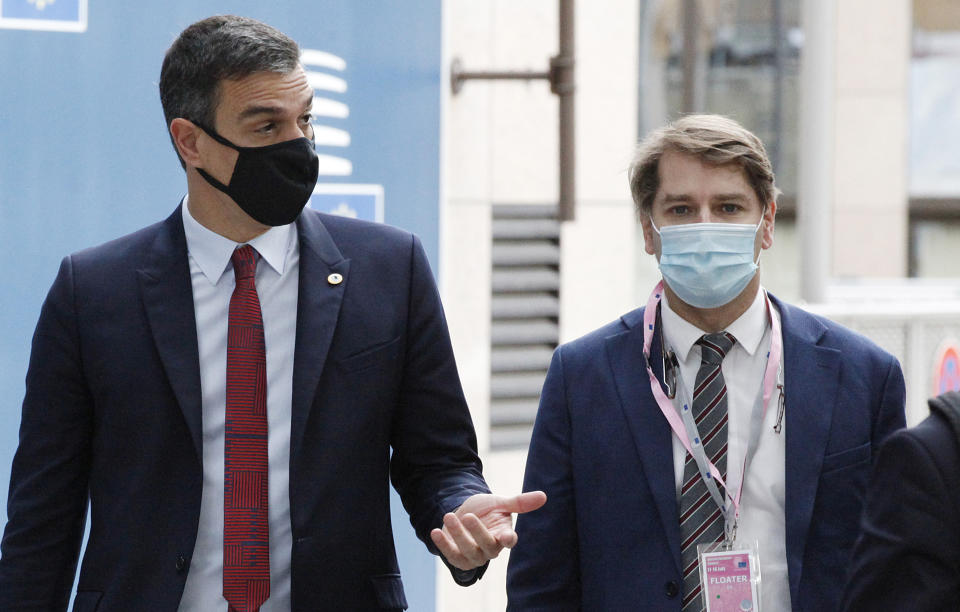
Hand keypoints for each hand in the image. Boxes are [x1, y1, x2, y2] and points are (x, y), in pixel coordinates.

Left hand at [430, 490, 546, 570]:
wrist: (463, 513)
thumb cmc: (485, 510)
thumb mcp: (500, 503)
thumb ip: (519, 502)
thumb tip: (544, 496)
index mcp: (503, 535)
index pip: (508, 540)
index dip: (507, 539)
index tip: (507, 536)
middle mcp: (490, 549)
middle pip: (486, 545)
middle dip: (476, 532)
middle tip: (468, 516)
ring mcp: (474, 556)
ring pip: (468, 551)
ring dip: (457, 535)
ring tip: (449, 515)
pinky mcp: (458, 558)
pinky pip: (451, 555)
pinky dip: (443, 545)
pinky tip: (435, 531)